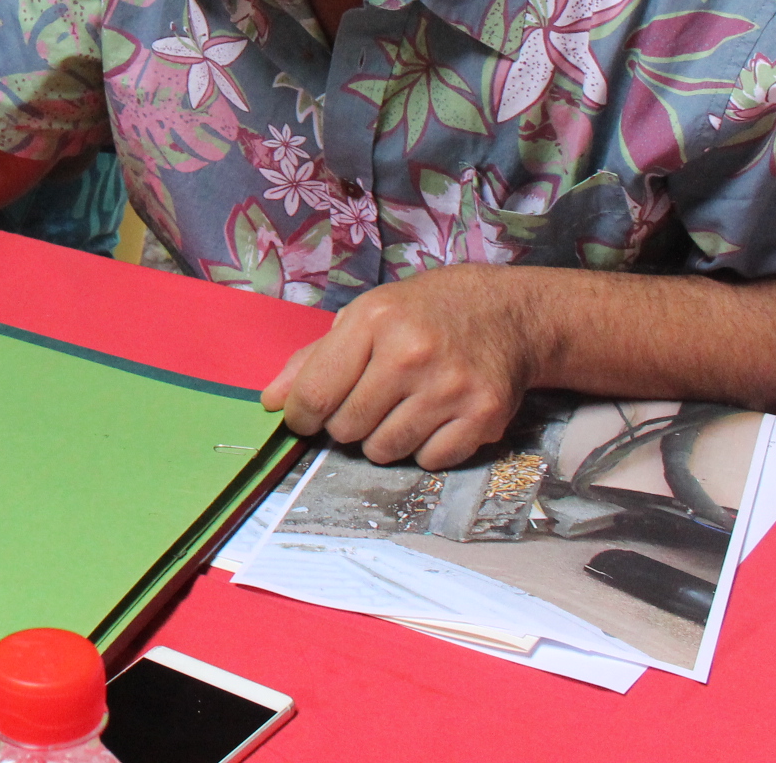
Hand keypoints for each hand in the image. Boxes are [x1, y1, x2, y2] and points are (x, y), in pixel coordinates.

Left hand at [261, 264, 546, 469]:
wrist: (504, 313)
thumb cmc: (421, 315)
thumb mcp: (364, 318)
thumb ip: (314, 360)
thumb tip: (271, 402)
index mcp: (373, 320)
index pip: (315, 393)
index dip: (302, 416)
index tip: (306, 417)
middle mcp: (411, 352)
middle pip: (346, 428)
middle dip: (346, 424)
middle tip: (366, 403)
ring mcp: (450, 386)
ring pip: (384, 451)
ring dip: (381, 440)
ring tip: (399, 409)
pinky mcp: (483, 415)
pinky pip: (429, 461)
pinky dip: (424, 449)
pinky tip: (433, 418)